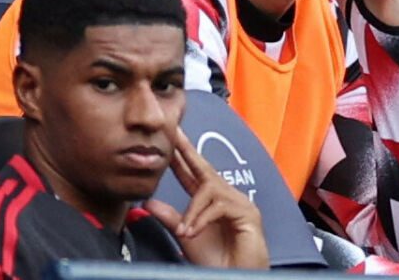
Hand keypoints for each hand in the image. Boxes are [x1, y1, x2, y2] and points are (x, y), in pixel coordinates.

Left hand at [144, 128, 268, 268]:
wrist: (237, 276)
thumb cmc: (218, 261)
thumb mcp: (187, 237)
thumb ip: (171, 218)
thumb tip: (150, 202)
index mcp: (211, 202)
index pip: (193, 174)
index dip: (180, 157)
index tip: (169, 140)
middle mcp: (227, 196)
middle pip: (205, 168)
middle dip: (188, 150)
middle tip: (175, 133)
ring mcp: (240, 202)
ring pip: (209, 189)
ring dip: (192, 211)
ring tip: (185, 231)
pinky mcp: (248, 212)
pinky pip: (219, 205)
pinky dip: (202, 219)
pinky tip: (193, 233)